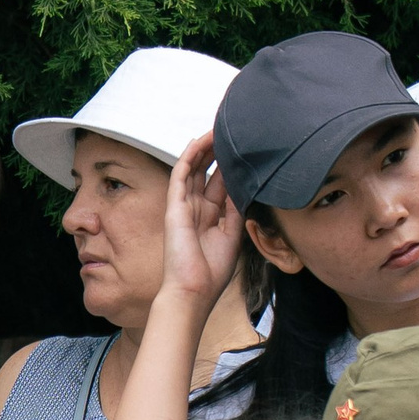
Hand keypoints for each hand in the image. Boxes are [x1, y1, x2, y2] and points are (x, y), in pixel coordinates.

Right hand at [162, 134, 245, 308]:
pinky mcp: (174, 207)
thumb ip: (236, 209)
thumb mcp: (232, 236)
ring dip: (205, 148)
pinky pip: (181, 175)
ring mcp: (184, 206)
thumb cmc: (211, 273)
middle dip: (217, 151)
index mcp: (212, 218)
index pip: (221, 184)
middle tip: (230, 130)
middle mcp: (197, 209)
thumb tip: (244, 184)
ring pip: (194, 168)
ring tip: (216, 128)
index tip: (244, 148)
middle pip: (208, 172)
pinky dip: (189, 157)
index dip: (230, 166)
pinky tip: (199, 141)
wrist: (192, 291)